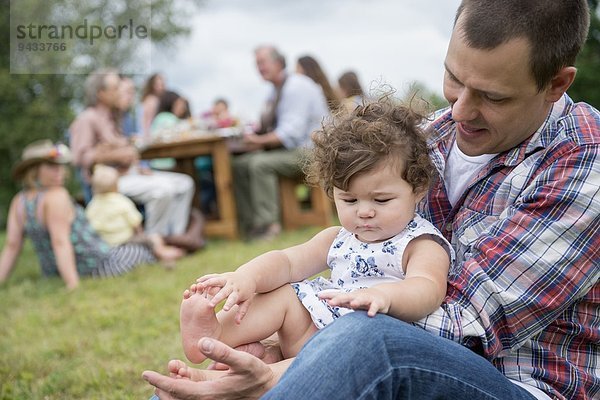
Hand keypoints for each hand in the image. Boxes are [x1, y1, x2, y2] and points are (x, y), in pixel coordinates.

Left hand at [142, 338, 275, 399]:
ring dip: (171, 386)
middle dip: (162, 388)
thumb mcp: (243, 361)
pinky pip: (192, 392)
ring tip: (167, 371)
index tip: (146, 373)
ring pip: (182, 397)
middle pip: (176, 399)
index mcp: (210, 393)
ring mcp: (209, 397)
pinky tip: (181, 371)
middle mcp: (207, 399)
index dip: (161, 381)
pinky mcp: (212, 393)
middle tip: (151, 375)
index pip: (178, 390)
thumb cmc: (256, 372)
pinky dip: (182, 383)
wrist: (269, 385)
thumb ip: (222, 352)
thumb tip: (201, 342)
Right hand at [195, 272, 255, 322]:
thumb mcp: (247, 301)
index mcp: (238, 292)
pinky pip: (213, 276)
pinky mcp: (222, 275)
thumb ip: (242, 312)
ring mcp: (226, 279)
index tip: (225, 310)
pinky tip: (198, 281)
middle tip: (210, 305)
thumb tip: (237, 323)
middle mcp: (232, 285)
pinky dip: (206, 278)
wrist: (249, 277)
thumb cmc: (247, 292)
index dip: (229, 304)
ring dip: (208, 283)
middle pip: (223, 291)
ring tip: (200, 287)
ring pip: (217, 280)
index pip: (233, 299)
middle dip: (216, 298)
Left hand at [319, 287, 390, 316]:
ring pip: (361, 300)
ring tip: (352, 304)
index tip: (319, 296)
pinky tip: (370, 315)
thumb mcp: (350, 300)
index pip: (337, 295)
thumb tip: (326, 301)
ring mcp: (367, 299)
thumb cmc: (362, 299)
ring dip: (357, 302)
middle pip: (347, 297)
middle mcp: (357, 296)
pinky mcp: (377, 303)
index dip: (328, 295)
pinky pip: (374, 307)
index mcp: (350, 297)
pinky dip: (372, 310)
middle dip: (339, 299)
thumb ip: (339, 301)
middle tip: (331, 302)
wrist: (381, 295)